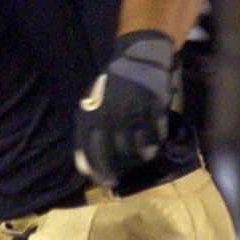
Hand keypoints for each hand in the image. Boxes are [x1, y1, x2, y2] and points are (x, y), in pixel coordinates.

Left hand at [75, 30, 174, 188]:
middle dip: (114, 171)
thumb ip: (87, 131)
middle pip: (112, 155)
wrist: (139, 58)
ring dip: (137, 159)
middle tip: (118, 179)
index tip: (103, 181)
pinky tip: (152, 145)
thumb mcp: (92, 102)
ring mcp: (133, 114)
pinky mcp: (154, 111)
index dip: (96, 170)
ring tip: (137, 159)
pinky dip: (154, 144)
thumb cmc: (112, 85)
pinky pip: (156, 138)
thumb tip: (84, 165)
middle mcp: (111, 117)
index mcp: (92, 114)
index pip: (90, 151)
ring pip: (136, 150)